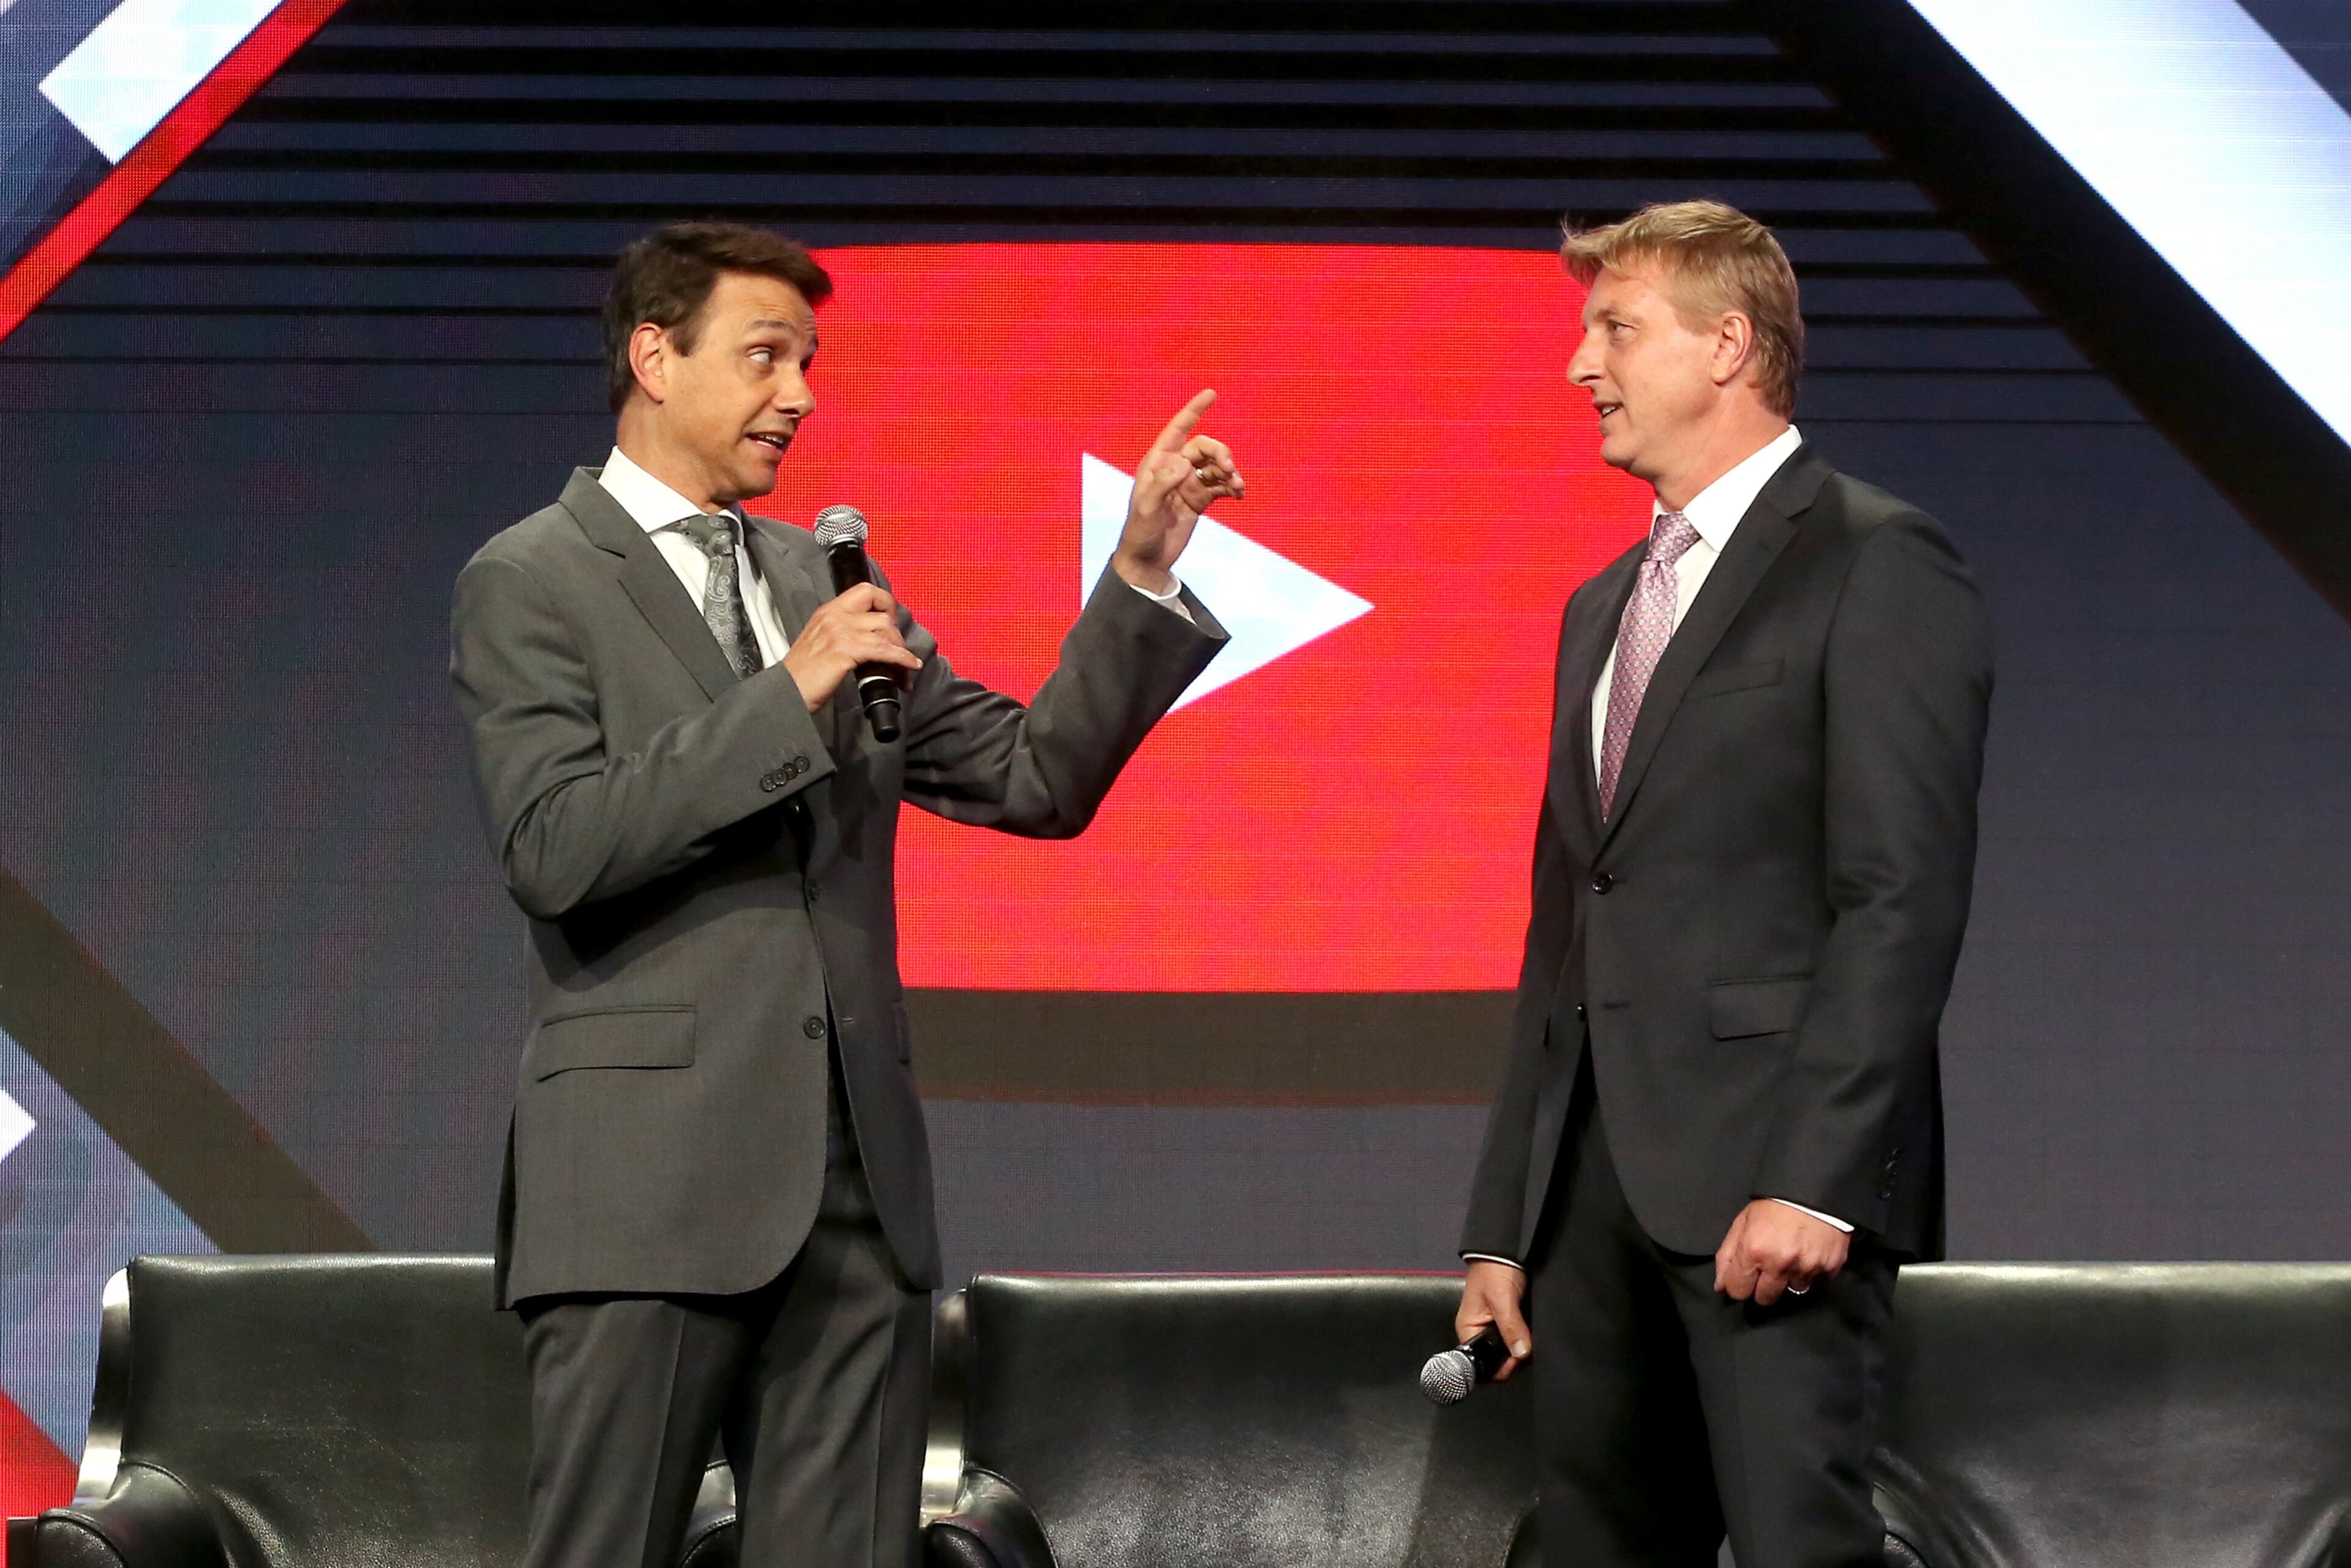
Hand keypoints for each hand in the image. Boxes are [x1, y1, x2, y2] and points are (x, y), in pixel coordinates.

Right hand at [781, 583, 921, 712]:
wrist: (786, 691)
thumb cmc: (803, 674)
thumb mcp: (820, 641)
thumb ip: (842, 632)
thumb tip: (871, 639)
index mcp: (828, 610)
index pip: (865, 591)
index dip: (885, 603)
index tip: (891, 622)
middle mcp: (835, 615)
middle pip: (881, 610)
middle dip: (896, 631)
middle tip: (900, 650)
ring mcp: (840, 631)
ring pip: (885, 629)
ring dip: (901, 649)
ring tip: (903, 670)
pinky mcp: (846, 649)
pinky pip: (884, 650)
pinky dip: (902, 659)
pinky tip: (911, 667)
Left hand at [1115, 388, 1244, 593]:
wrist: (1148, 560)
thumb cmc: (1139, 532)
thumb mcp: (1146, 508)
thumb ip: (1163, 484)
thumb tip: (1183, 463)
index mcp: (1157, 463)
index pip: (1178, 429)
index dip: (1194, 410)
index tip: (1212, 393)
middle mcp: (1174, 468)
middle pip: (1204, 447)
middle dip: (1220, 453)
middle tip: (1230, 469)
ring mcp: (1189, 484)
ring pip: (1216, 466)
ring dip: (1230, 472)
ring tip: (1238, 486)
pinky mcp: (1200, 500)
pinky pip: (1221, 486)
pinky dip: (1232, 487)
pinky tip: (1239, 495)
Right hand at [1454, 1260, 1532, 1380]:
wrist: (1506, 1249)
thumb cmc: (1495, 1271)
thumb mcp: (1502, 1299)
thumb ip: (1511, 1327)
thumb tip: (1521, 1354)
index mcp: (1469, 1330)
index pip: (1479, 1364)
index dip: (1497, 1369)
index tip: (1515, 1364)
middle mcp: (1481, 1333)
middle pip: (1496, 1360)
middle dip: (1513, 1361)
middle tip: (1528, 1353)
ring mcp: (1496, 1328)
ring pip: (1509, 1352)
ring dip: (1522, 1352)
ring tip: (1534, 1344)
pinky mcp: (1509, 1322)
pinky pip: (1517, 1340)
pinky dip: (1526, 1342)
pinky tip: (1535, 1338)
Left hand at [1714, 1200, 1849, 1305]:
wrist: (1814, 1189)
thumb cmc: (1773, 1204)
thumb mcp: (1742, 1223)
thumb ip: (1727, 1256)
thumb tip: (1720, 1287)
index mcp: (1754, 1251)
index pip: (1738, 1291)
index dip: (1739, 1285)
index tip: (1745, 1278)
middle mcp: (1780, 1264)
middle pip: (1765, 1299)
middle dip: (1763, 1288)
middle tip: (1769, 1268)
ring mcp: (1807, 1268)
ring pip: (1793, 1291)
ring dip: (1790, 1279)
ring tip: (1792, 1256)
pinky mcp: (1830, 1268)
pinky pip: (1818, 1282)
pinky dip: (1812, 1272)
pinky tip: (1810, 1254)